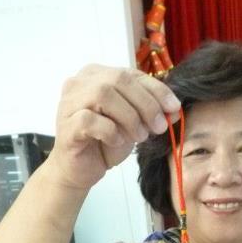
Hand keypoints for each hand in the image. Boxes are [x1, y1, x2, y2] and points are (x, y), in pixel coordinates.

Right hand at [45, 64, 180, 190]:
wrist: (81, 169)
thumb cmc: (106, 142)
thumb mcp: (134, 124)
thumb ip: (151, 112)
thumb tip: (175, 109)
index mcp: (98, 75)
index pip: (131, 73)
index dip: (156, 89)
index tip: (174, 108)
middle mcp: (80, 82)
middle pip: (118, 80)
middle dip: (145, 104)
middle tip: (158, 127)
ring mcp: (70, 102)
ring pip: (103, 95)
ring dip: (129, 118)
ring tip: (139, 137)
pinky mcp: (66, 124)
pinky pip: (89, 120)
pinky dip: (109, 131)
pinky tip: (117, 141)